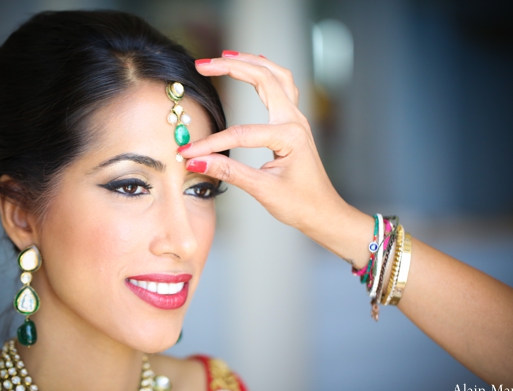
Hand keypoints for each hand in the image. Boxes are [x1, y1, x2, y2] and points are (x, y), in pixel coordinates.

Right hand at [179, 51, 347, 233]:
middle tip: (202, 64)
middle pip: (263, 79)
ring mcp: (296, 119)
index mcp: (289, 136)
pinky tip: (254, 64)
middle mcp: (295, 121)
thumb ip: (229, 172)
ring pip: (275, 76)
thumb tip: (197, 162)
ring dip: (250, 62)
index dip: (211, 143)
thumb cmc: (301, 203)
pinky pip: (282, 86)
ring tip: (224, 56)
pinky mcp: (293, 123)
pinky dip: (266, 71)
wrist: (324, 212)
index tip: (188, 152)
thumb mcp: (263, 190)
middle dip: (231, 67)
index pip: (241, 134)